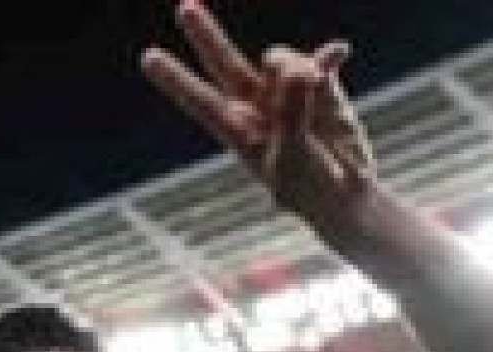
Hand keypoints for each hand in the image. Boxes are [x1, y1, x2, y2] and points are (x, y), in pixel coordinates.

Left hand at [144, 2, 377, 243]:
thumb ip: (291, 114)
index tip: (148, 58)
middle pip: (224, 63)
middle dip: (206, 35)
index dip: (175, 79)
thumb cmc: (308, 187)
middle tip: (185, 8)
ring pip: (279, 59)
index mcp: (237, 129)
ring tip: (314, 93)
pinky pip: (320, 59)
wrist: (344, 193)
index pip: (199, 99)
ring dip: (296, 70)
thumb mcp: (293, 158)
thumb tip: (300, 70)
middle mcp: (255, 105)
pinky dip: (328, 56)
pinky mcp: (319, 84)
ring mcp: (286, 92)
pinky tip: (340, 53)